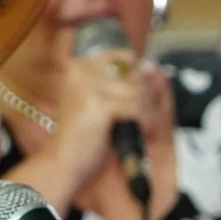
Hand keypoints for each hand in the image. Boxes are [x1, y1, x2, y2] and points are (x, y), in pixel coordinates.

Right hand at [29, 49, 174, 219]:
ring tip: (142, 124)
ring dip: (147, 109)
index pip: (124, 57)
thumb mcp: (105, 103)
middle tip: (141, 116)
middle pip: (134, 73)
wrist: (62, 162)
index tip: (139, 97)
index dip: (138, 77)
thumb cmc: (82, 135)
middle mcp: (82, 69)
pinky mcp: (98, 104)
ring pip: (138, 90)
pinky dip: (145, 119)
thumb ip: (129, 84)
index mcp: (80, 65)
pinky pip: (137, 106)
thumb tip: (157, 69)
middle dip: (145, 96)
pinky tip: (142, 129)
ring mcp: (89, 85)